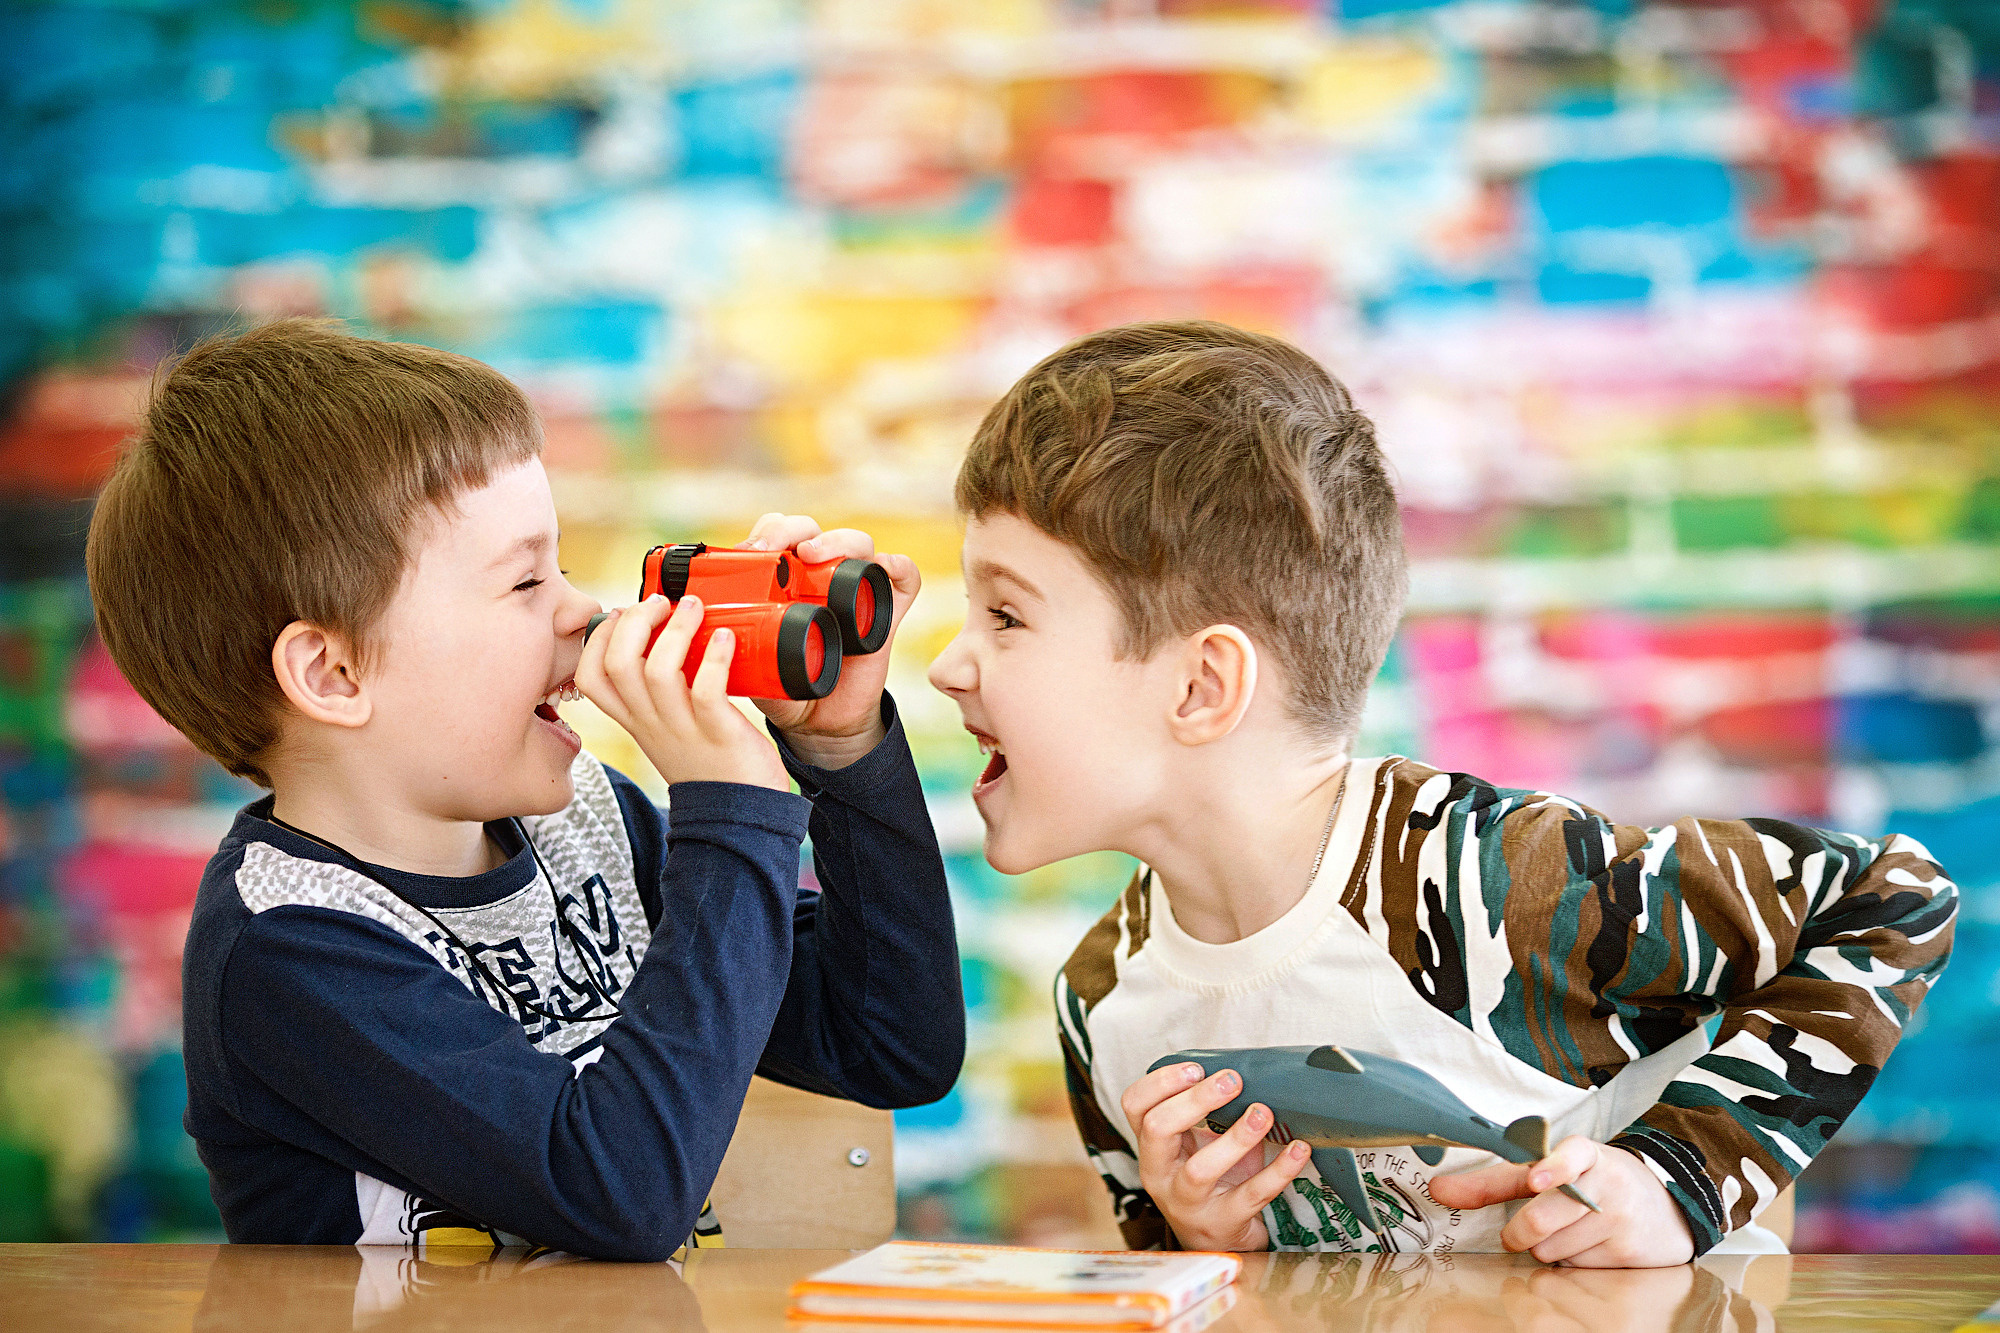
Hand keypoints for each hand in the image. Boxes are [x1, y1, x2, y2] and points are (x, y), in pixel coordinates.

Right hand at [574, 593, 787, 790]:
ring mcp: (682, 728)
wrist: (740, 817)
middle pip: (617, 664)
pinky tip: (725, 638)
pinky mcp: (718, 732)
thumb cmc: (709, 764)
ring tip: (694, 607)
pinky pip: (707, 689)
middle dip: (634, 622)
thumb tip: (664, 638)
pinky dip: (715, 657)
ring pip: (657, 671)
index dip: (599, 638)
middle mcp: (651, 722)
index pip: (589, 677)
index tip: (623, 612)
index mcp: (635, 720)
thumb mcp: (667, 729)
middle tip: (661, 603)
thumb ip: (658, 692)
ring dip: (675, 629)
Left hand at [738, 513, 920, 767]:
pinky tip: (883, 570)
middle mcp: (819, 576)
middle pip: (811, 531)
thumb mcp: (741, 660)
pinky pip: (902, 576)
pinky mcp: (886, 610)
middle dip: (789, 529)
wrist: (817, 724)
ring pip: (855, 543)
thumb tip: (680, 624)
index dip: (762, 534)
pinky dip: (897, 567)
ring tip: (812, 555)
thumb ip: (716, 641)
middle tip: (769, 549)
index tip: (741, 555)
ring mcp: (855, 589)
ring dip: (835, 540)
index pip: (775, 533)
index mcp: (783, 579)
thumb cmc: (778, 687)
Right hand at [1120, 1062, 1311, 1251]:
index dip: (1160, 1082)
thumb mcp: (1197, 1144)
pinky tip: (1298, 1149)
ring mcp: (1188, 1203)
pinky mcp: (1222, 1223)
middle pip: (1157, 1129)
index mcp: (1152, 1147)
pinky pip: (1251, 1195)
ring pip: (1200, 1169)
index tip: (1195, 1067)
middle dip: (1195, 1099)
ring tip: (1263, 1113)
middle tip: (1232, 1081)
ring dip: (1235, 1137)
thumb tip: (1245, 1071)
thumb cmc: (1212, 1181)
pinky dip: (1278, 1170)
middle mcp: (1161, 1175)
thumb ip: (1207, 1112)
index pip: (1135, 1106)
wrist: (1218, 1240)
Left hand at [1427, 1136, 1694, 1266]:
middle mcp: (1606, 1181)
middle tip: (1517, 1233)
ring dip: (1548, 1248)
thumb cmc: (1589, 1184)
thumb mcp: (1548, 1172)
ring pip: (1554, 1248)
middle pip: (1544, 1216)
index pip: (1571, 1154)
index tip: (1537, 1180)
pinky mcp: (1628, 1252)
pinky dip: (1571, 1263)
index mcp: (1583, 1152)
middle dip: (1520, 1232)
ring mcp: (1621, 1217)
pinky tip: (1589, 1247)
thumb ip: (1494, 1182)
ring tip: (1569, 1231)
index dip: (1553, 1168)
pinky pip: (1576, 1267)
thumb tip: (1437, 1189)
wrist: (1662, 1209)